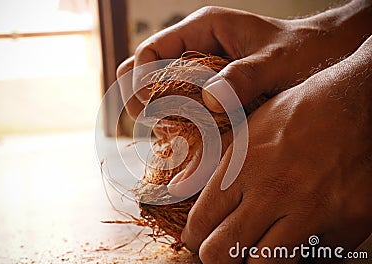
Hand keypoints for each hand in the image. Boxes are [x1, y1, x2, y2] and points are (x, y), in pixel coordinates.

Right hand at [117, 0, 371, 118]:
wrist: (322, 58)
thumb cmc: (303, 51)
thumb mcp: (278, 62)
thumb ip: (246, 77)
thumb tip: (209, 101)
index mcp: (203, 30)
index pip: (150, 51)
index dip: (139, 81)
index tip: (144, 111)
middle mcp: (194, 50)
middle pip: (145, 73)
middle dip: (142, 101)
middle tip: (156, 128)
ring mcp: (199, 73)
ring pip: (159, 94)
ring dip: (160, 117)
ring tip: (175, 139)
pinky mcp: (208, 94)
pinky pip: (181, 110)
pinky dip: (180, 127)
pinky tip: (190, 143)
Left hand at [180, 36, 371, 262]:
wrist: (357, 105)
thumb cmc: (298, 113)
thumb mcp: (247, 126)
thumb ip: (209, 159)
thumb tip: (178, 185)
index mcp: (244, 166)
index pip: (202, 221)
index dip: (193, 236)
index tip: (196, 238)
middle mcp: (274, 192)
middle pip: (223, 252)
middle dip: (214, 255)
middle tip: (219, 249)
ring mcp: (311, 211)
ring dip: (253, 260)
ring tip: (253, 247)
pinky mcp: (345, 224)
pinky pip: (311, 260)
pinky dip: (298, 256)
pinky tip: (294, 239)